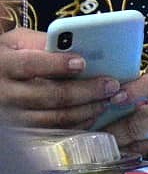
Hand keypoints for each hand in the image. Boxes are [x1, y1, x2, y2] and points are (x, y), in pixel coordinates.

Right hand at [0, 27, 126, 129]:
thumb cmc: (6, 57)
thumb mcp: (17, 42)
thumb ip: (43, 41)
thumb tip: (79, 43)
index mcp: (4, 65)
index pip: (30, 65)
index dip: (57, 65)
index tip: (82, 63)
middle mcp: (4, 93)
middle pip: (48, 95)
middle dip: (84, 91)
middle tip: (111, 85)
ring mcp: (11, 116)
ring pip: (51, 118)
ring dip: (84, 110)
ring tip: (106, 101)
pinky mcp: (20, 132)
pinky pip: (50, 132)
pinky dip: (74, 125)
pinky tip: (92, 116)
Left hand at [105, 68, 147, 154]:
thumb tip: (115, 98)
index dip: (134, 91)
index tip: (115, 97)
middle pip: (142, 125)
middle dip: (115, 130)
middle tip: (95, 133)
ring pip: (144, 146)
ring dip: (123, 145)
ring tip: (106, 143)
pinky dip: (137, 153)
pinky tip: (127, 149)